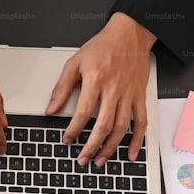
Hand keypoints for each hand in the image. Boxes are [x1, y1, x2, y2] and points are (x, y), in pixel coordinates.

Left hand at [47, 12, 155, 165]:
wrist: (130, 34)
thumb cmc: (103, 46)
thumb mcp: (75, 62)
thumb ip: (62, 88)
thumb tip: (51, 109)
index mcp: (96, 79)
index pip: (84, 112)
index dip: (74, 129)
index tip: (67, 139)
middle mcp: (114, 89)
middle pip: (103, 125)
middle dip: (92, 146)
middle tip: (83, 159)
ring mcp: (129, 94)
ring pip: (122, 127)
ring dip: (111, 147)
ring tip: (100, 160)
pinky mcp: (140, 96)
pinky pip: (142, 122)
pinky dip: (138, 140)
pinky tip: (131, 153)